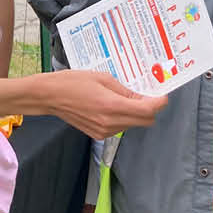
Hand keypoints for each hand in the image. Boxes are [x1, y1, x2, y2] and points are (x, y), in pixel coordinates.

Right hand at [36, 68, 166, 136]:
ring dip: (135, 113)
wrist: (50, 96)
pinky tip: (111, 106)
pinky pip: (120, 127)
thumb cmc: (73, 82)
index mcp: (112, 106)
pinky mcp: (99, 135)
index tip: (162, 96)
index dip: (159, 103)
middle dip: (149, 109)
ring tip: (122, 98)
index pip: (147, 111)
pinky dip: (123, 118)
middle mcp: (110, 122)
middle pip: (145, 121)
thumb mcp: (103, 78)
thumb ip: (125, 90)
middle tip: (145, 95)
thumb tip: (143, 97)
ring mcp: (104, 131)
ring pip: (133, 124)